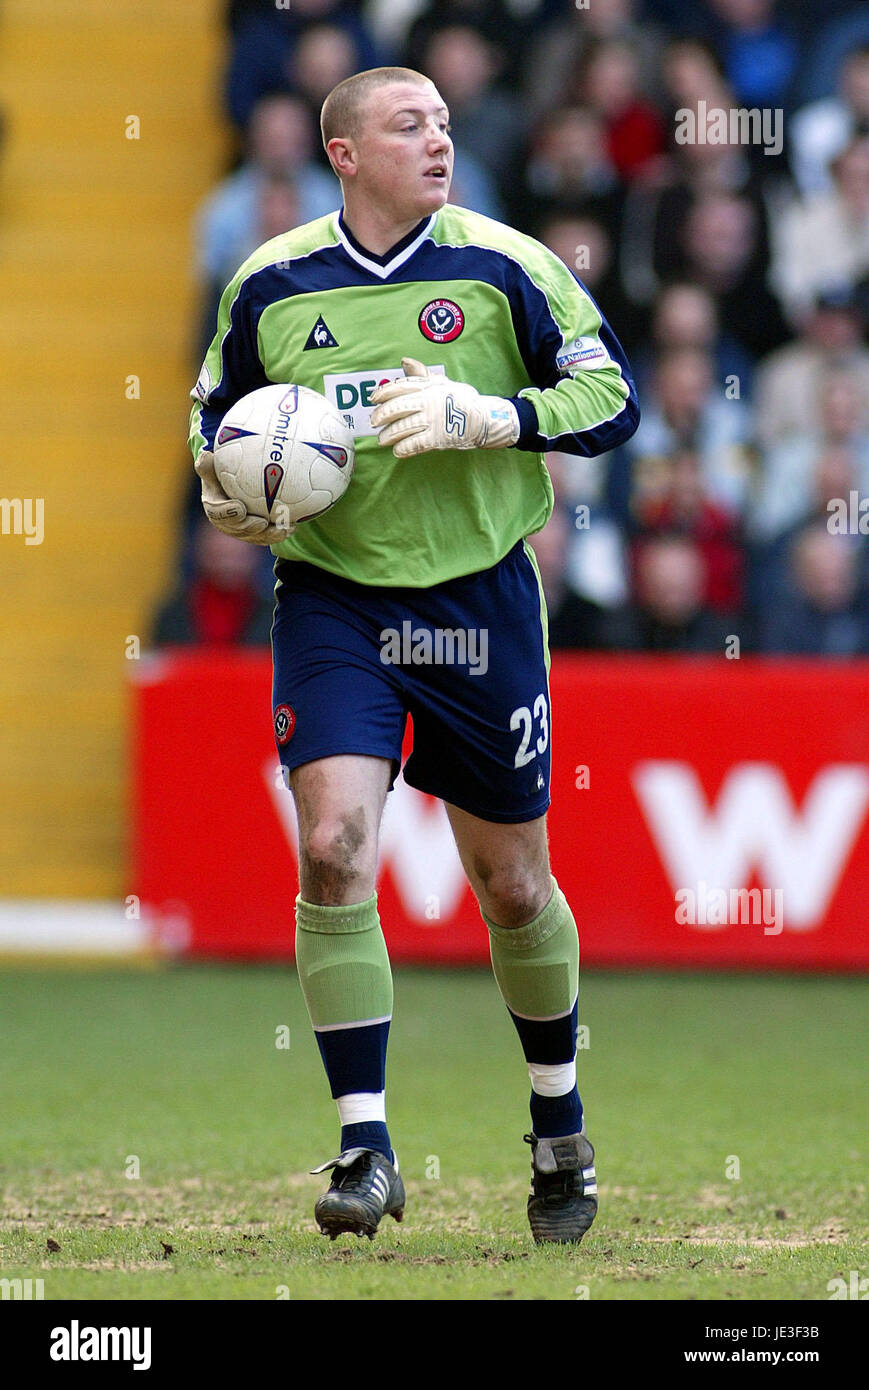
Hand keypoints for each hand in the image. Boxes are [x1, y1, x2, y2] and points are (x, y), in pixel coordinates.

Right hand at [194, 450, 293, 545]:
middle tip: (262, 522)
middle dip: (250, 528)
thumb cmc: (222, 475)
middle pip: (238, 529)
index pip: (217, 513)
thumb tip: (205, 455)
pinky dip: (279, 533)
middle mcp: (227, 524)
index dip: (227, 512)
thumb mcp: (213, 469)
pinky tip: (292, 527)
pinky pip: (268, 536)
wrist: (233, 488)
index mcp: (214, 507)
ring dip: (269, 535)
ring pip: (255, 536)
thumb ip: (208, 465)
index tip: (239, 507)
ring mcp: (242, 531)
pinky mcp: (256, 535)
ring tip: (282, 529)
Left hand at [369, 358, 519, 457]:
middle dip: (382, 415)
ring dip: (389, 435)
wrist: (484, 418)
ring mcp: (433, 420)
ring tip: (382, 440)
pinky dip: (404, 448)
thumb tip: (404, 362)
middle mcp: (428, 402)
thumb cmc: (460, 400)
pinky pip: (415, 444)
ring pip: (403, 427)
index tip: (373, 398)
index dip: (384, 393)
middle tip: (374, 422)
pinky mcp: (438, 437)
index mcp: (428, 387)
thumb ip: (420, 375)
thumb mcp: (441, 382)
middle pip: (398, 407)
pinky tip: (397, 451)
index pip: (401, 387)